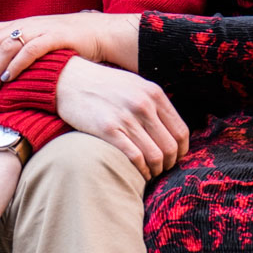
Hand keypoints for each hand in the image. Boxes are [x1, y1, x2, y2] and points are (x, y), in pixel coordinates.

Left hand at [0, 11, 139, 95]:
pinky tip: (9, 80)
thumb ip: (22, 52)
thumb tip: (0, 74)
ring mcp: (41, 29)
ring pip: (5, 46)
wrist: (101, 33)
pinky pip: (29, 49)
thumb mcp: (40, 43)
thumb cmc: (70, 44)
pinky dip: (15, 65)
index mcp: (20, 25)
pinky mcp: (56, 37)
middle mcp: (26, 24)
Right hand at [56, 56, 188, 180]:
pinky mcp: (108, 129)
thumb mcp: (135, 85)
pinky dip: (140, 170)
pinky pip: (135, 158)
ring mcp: (126, 117)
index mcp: (154, 93)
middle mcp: (143, 104)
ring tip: (150, 173)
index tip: (175, 158)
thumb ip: (154, 104)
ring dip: (155, 170)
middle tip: (161, 169)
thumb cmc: (105, 85)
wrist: (70, 80)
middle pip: (170, 147)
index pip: (181, 131)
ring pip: (155, 156)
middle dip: (169, 163)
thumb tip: (171, 130)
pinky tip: (138, 172)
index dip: (181, 150)